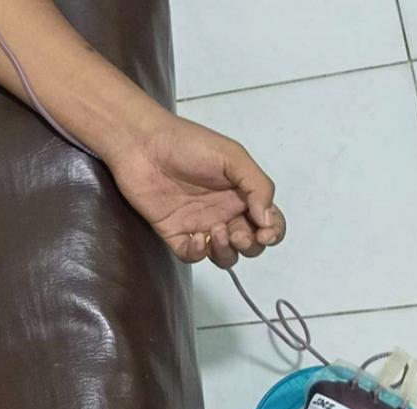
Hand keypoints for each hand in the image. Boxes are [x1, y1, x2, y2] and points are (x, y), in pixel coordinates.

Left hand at [105, 116, 285, 267]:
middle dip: (249, 245)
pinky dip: (198, 253)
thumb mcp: (233, 156)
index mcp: (242, 194)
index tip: (265, 232)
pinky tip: (196, 237)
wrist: (143, 145)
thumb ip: (257, 186)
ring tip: (216, 231)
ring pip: (223, 256)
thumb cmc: (190, 145)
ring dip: (226, 252)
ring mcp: (199, 224)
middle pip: (249, 245)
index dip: (273, 233)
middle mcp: (224, 212)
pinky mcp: (174, 233)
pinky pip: (192, 255)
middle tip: (236, 232)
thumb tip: (267, 220)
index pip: (269, 222)